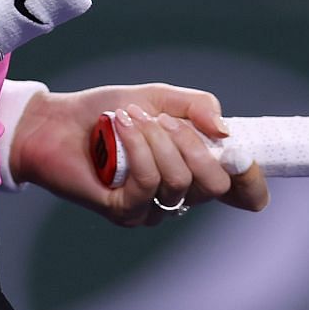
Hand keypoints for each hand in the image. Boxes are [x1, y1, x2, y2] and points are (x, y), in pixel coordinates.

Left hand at [9, 83, 269, 226]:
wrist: (56, 122)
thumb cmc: (108, 111)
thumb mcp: (160, 98)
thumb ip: (198, 108)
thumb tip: (227, 132)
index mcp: (193, 168)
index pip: (236, 191)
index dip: (252, 183)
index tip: (246, 161)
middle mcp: (177, 195)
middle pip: (214, 186)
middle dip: (193, 145)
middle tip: (163, 120)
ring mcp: (151, 208)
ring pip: (180, 181)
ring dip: (156, 140)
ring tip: (130, 118)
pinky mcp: (123, 211)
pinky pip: (148, 183)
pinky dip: (137, 148)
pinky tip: (120, 128)